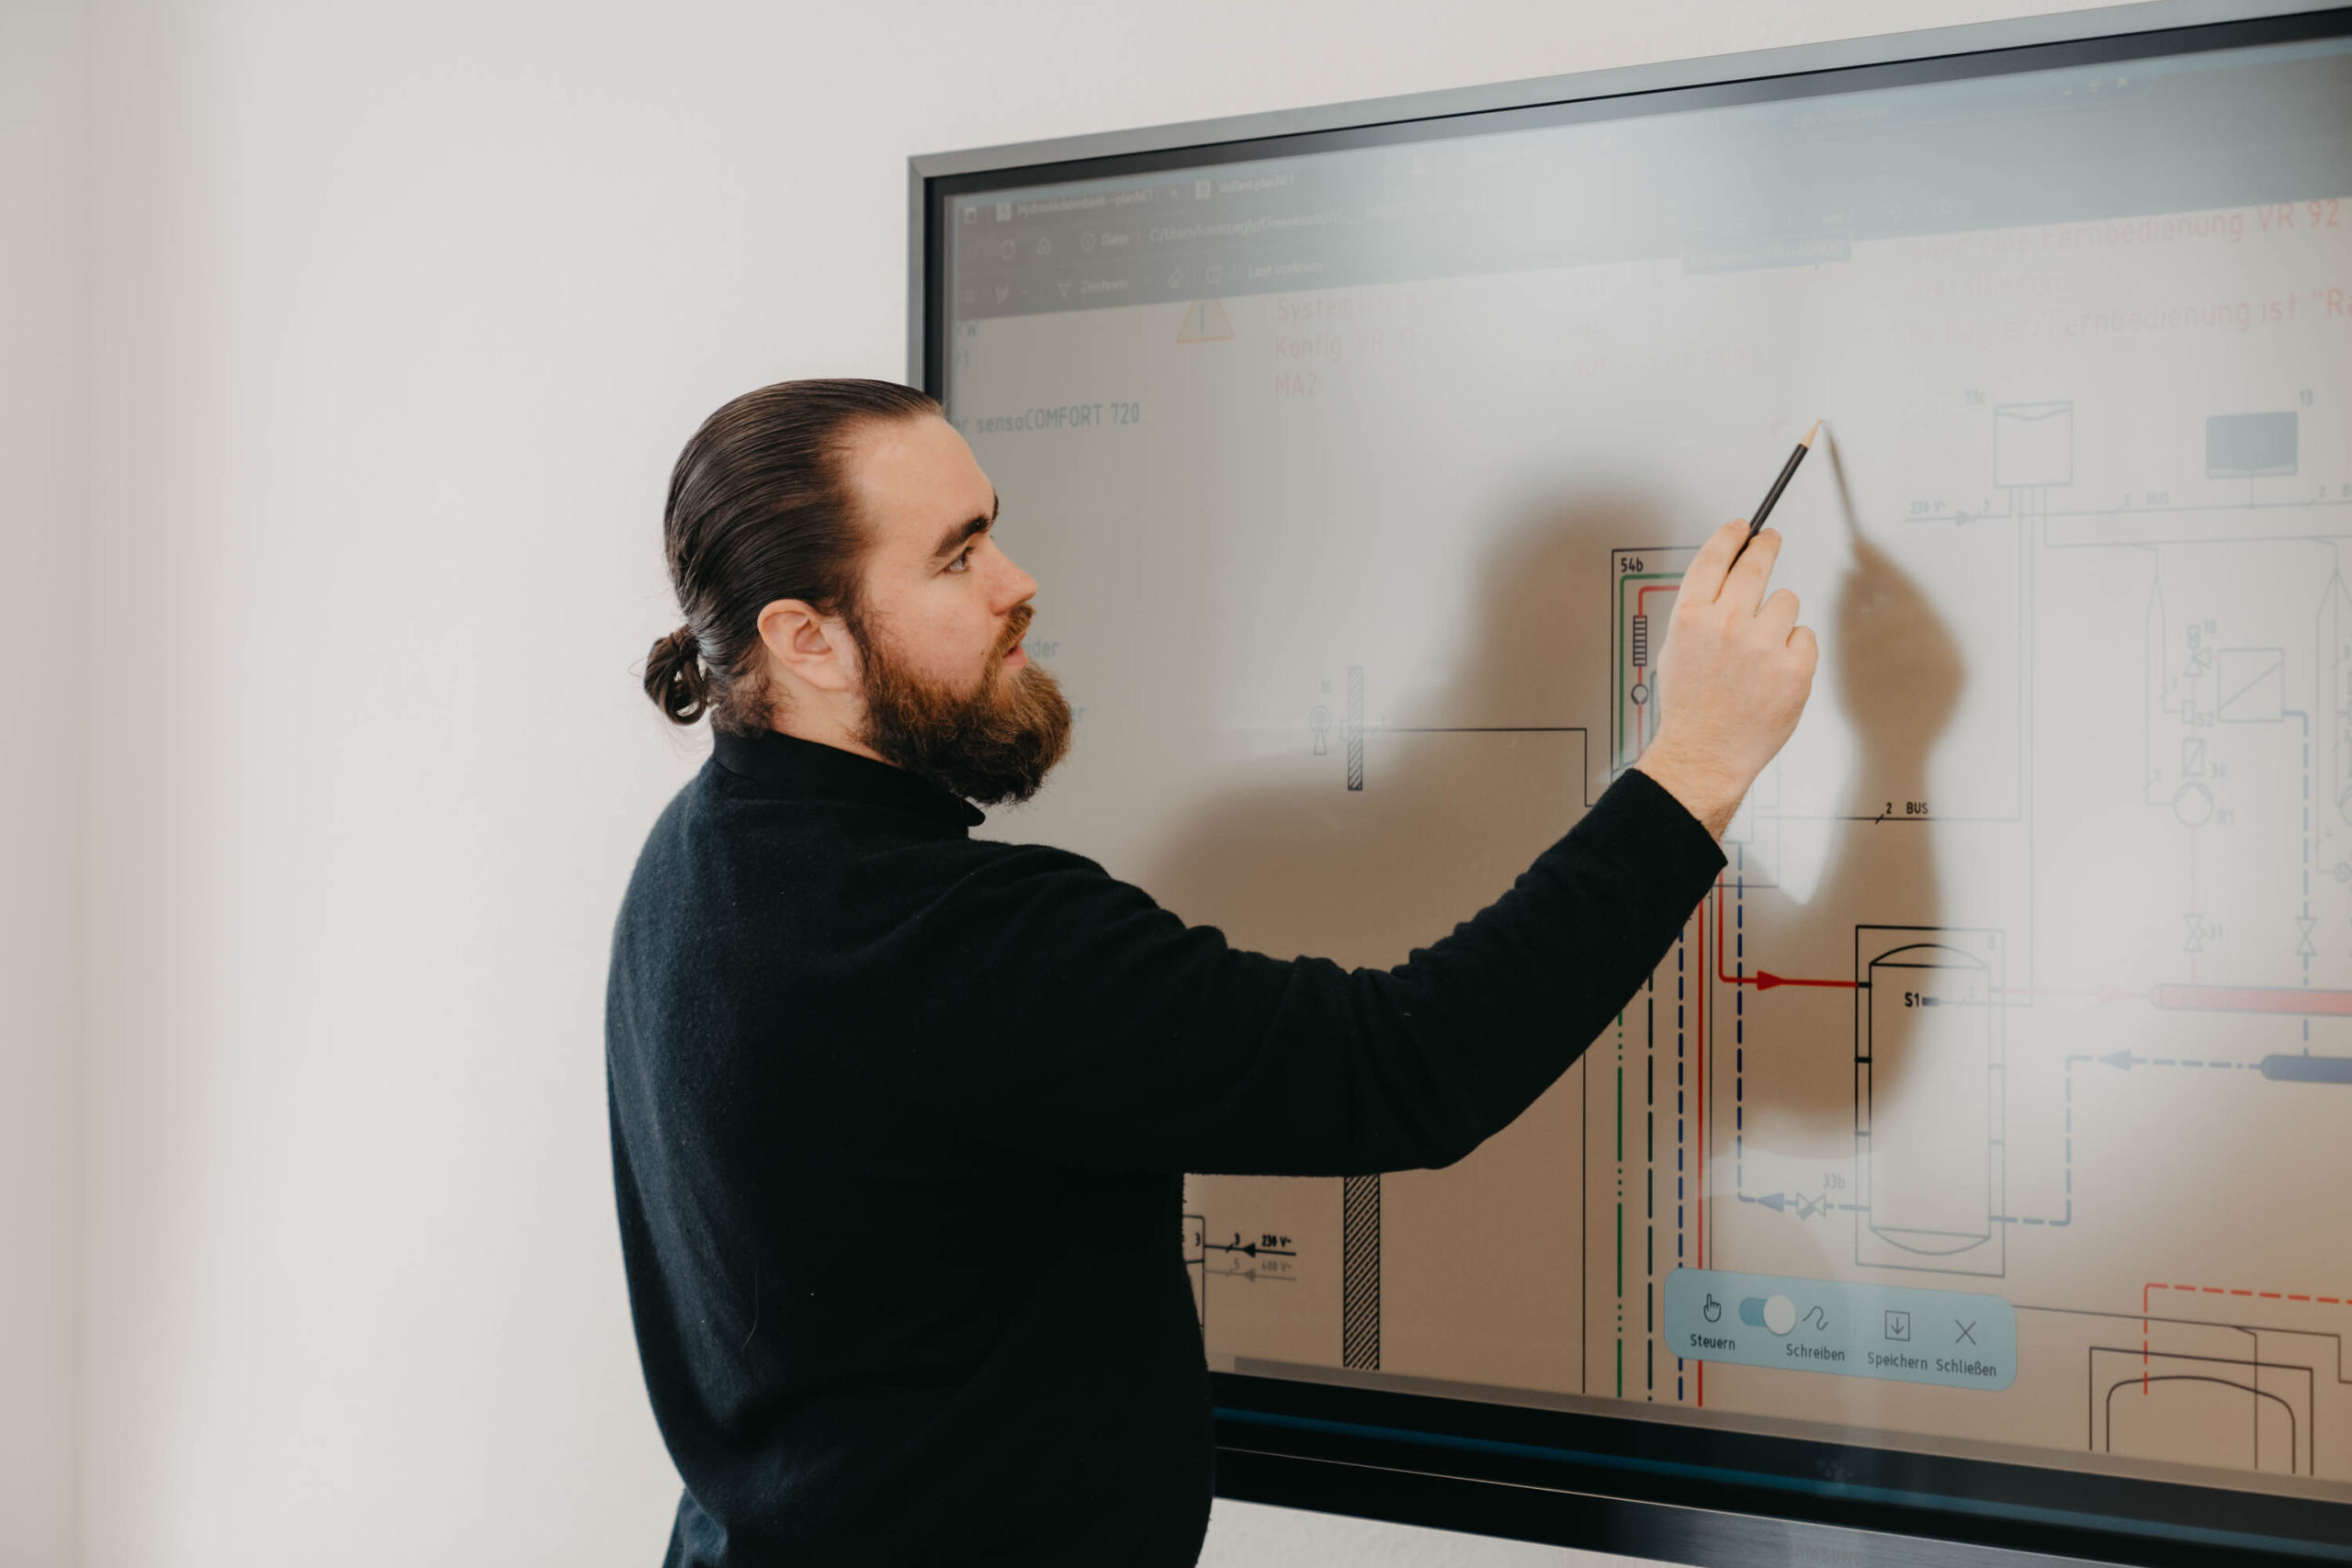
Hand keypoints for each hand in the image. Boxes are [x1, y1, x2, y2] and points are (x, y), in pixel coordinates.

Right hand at [1634, 519, 1818, 838]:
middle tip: (1770, 541)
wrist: (1705, 754)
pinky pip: (1805, 637)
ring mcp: (1763, 645)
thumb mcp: (1676, 650)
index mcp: (1692, 617)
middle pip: (1756, 564)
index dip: (1731, 536)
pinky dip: (1794, 651)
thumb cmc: (1690, 709)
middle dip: (1765, 547)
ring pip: (1787, 601)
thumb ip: (1698, 611)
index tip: (1742, 528)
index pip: (1715, 557)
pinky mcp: (1794, 667)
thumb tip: (1722, 580)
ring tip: (1761, 648)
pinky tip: (1774, 671)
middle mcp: (1727, 624)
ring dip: (1778, 618)